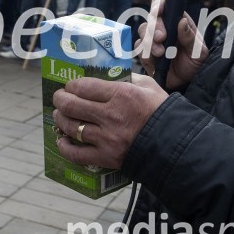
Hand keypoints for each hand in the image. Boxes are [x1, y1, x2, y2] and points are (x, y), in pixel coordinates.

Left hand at [53, 74, 167, 168]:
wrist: (174, 145)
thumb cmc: (162, 113)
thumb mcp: (149, 87)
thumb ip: (128, 78)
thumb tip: (111, 75)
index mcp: (120, 94)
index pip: (83, 86)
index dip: (71, 85)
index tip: (70, 86)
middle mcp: (110, 115)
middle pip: (71, 105)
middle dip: (59, 99)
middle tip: (58, 98)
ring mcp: (106, 138)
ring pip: (70, 127)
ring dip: (60, 119)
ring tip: (60, 115)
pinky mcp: (106, 157)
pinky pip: (76, 154)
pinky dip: (64, 147)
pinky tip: (61, 140)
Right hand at [136, 0, 208, 90]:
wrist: (186, 83)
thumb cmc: (195, 64)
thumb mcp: (199, 51)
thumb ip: (190, 37)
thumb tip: (182, 21)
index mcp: (178, 22)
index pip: (165, 6)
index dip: (159, 6)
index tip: (158, 11)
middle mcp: (164, 28)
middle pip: (150, 18)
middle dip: (153, 27)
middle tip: (161, 37)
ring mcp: (153, 41)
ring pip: (142, 32)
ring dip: (149, 41)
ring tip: (161, 53)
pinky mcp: (146, 54)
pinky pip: (138, 48)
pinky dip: (145, 52)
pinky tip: (156, 59)